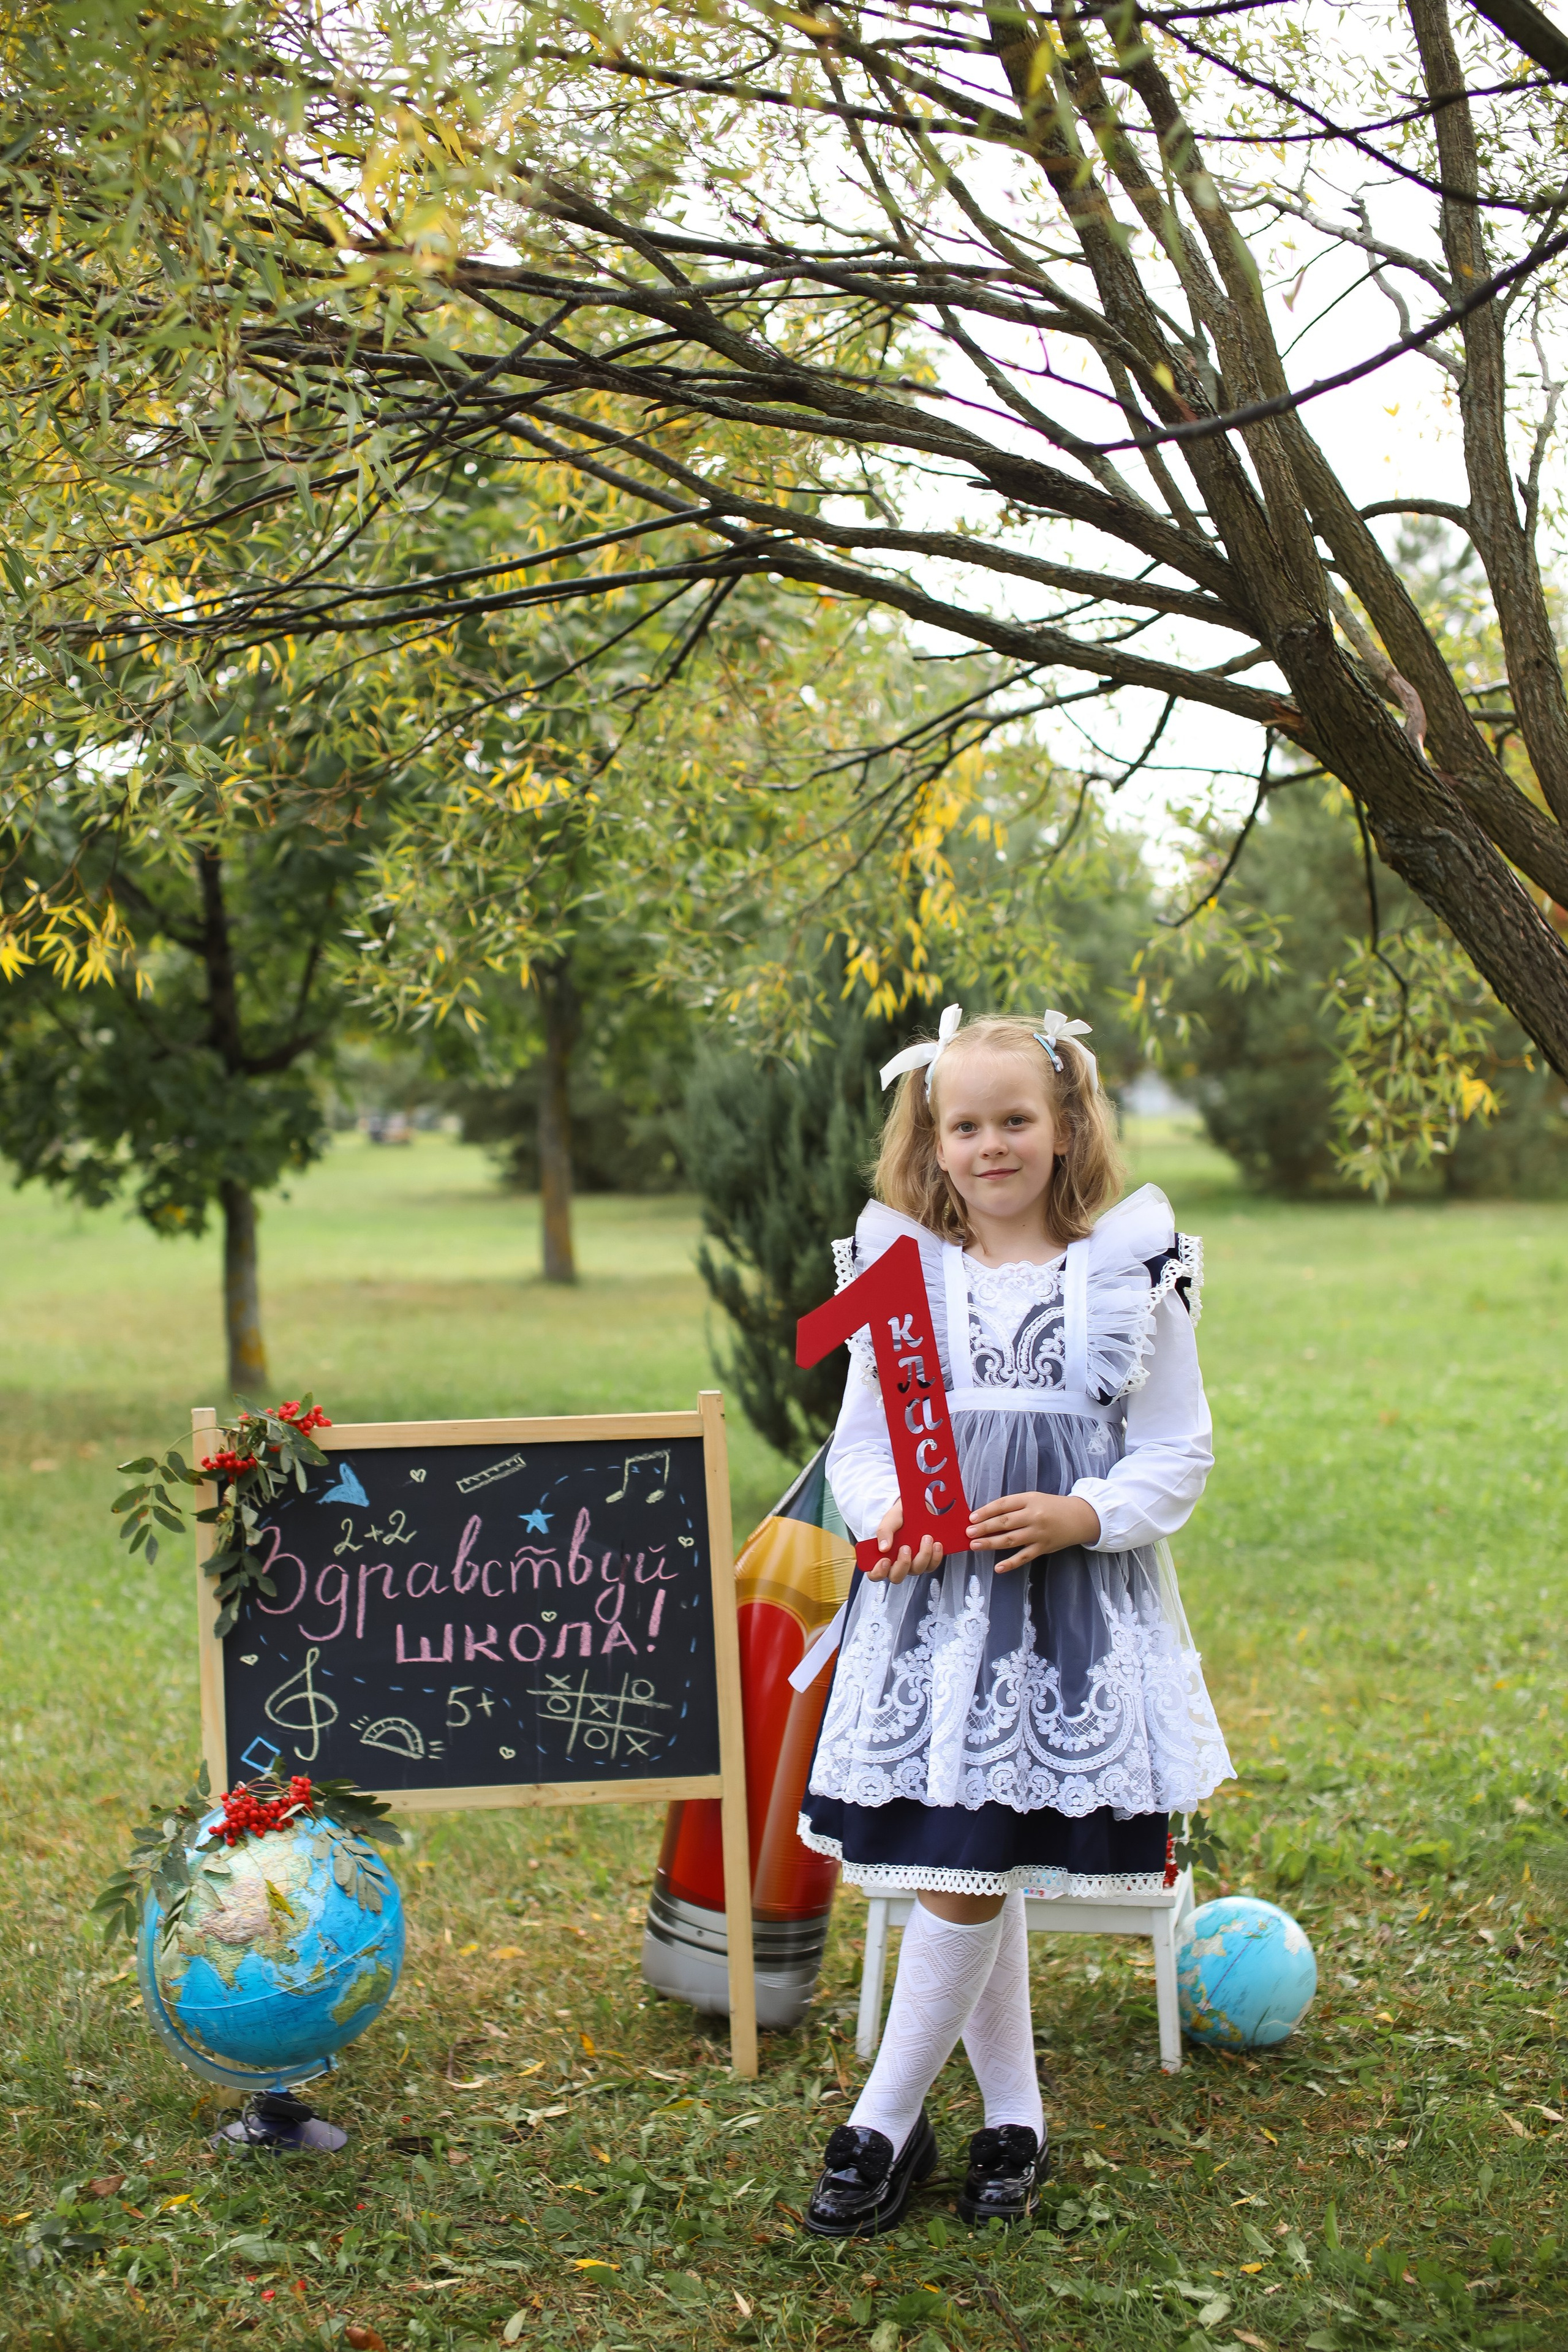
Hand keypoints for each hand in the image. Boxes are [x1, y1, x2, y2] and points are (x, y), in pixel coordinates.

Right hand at [868, 1496, 944, 1583]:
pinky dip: (935, 1556)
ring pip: (917, 1570)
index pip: (875, 1574)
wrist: (917, 1509)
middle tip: (906, 1547)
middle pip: (897, 1577)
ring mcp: (913, 1563)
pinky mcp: (927, 1561)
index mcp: (883, 1555)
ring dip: (923, 1556)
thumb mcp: (890, 1520)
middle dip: (903, 1564)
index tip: (885, 1560)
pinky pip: (932, 1566)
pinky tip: (936, 1544)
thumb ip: (884, 1532)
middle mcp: (897, 1563)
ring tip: (926, 1538)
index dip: (878, 1572)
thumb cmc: (900, 1517)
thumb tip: (884, 1548)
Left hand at [965, 1491, 1100, 1573]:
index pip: (1003, 1505)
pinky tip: (998, 1567)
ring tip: (975, 1545)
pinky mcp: (1043, 1548)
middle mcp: (1033, 1516)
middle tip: (968, 1533)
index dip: (986, 1511)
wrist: (1079, 1517)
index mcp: (1029, 1500)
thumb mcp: (1034, 1499)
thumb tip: (987, 1516)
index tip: (971, 1517)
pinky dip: (1011, 1563)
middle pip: (1005, 1522)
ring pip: (1011, 1540)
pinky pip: (1025, 1557)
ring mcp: (1039, 1534)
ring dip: (991, 1543)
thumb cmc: (1051, 1507)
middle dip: (984, 1528)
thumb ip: (1014, 1506)